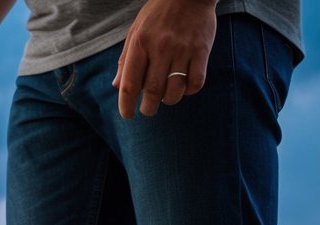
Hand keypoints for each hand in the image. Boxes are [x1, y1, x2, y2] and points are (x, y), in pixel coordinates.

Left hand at [113, 0, 216, 118]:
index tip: (128, 115)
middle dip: (148, 108)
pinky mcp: (202, 50)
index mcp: (140, 44)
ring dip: (168, 101)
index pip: (129, 84)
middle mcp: (160, 48)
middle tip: (148, 110)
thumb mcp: (135, 32)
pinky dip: (189, 91)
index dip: (126, 106)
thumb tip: (117, 87)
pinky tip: (184, 87)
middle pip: (152, 91)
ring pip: (175, 90)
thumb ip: (125, 60)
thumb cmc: (157, 14)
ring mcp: (183, 49)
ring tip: (165, 98)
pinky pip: (196, 82)